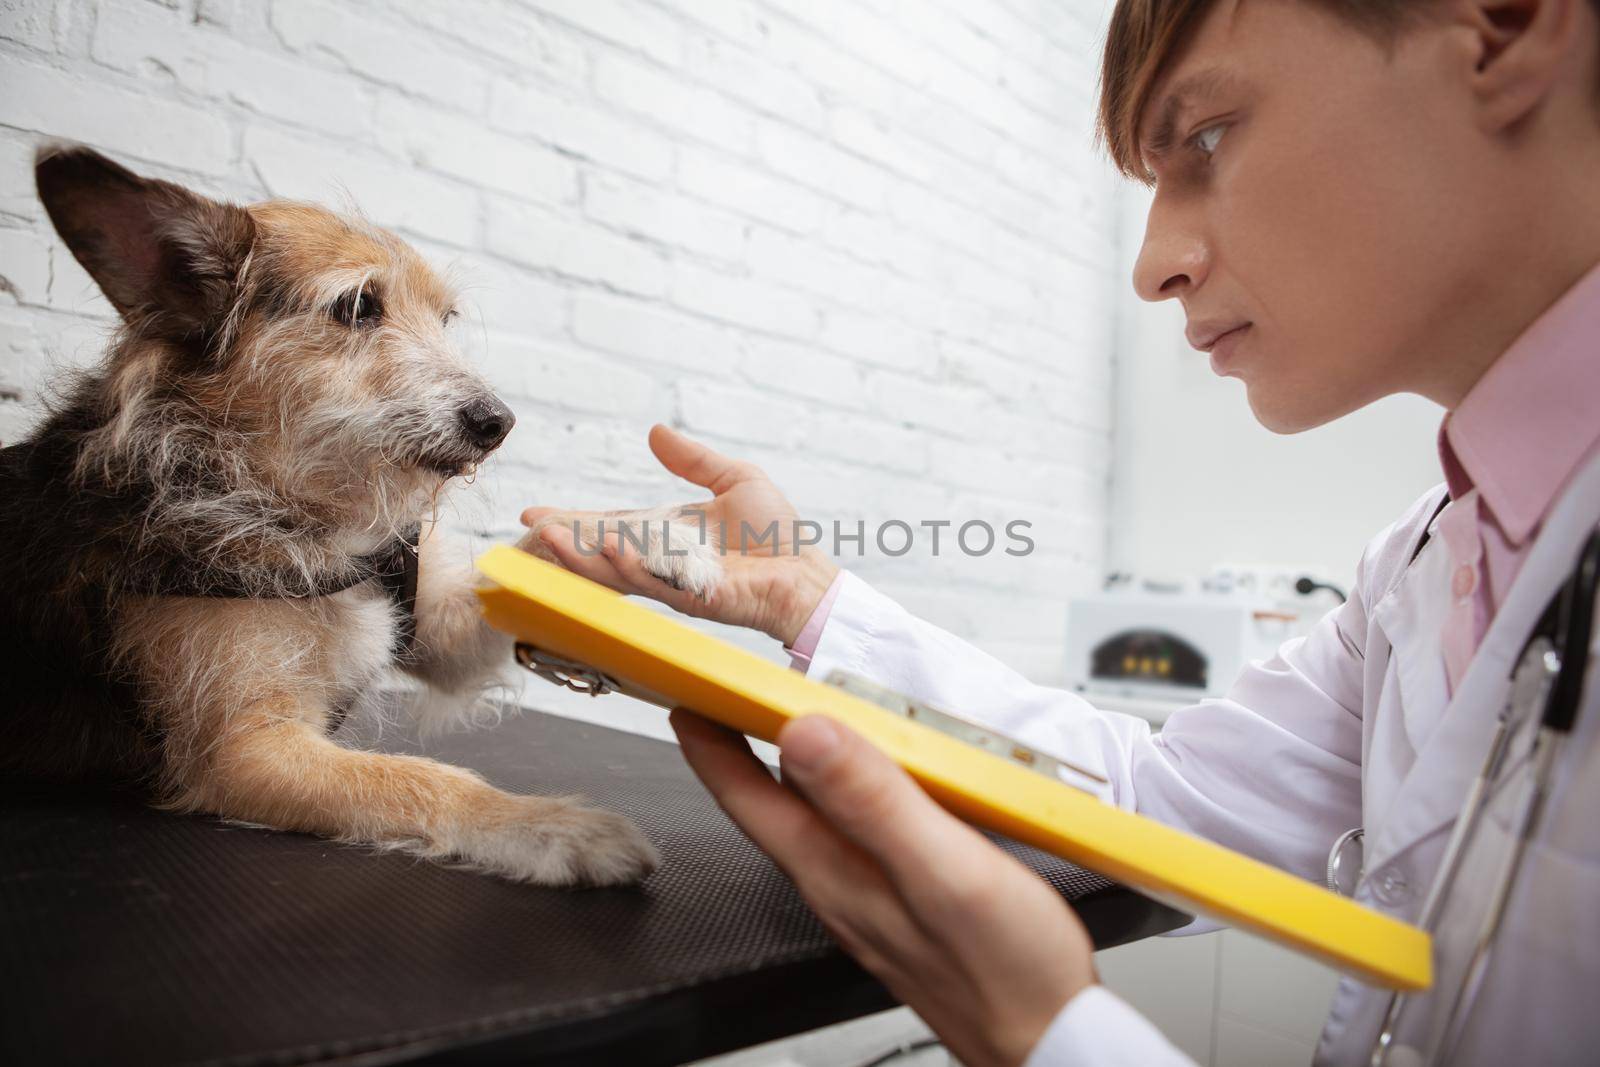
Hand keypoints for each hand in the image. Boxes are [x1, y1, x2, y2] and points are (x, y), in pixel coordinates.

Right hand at [521, 424, 837, 644]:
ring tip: (551, 538)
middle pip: (601, 550)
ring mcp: (673, 580)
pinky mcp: (692, 597)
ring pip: (616, 570)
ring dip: (582, 555)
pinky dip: (628, 566)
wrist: (804, 570)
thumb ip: (693, 460)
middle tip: (528, 529)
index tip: (534, 514)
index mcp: (665, 533)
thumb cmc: (774, 532)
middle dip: (563, 541)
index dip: (573, 520)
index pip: (609, 525)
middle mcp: (661, 559)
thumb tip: (655, 431)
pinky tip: (608, 551)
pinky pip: (653, 582)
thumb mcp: (733, 479)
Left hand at [671, 709, 1096, 1066]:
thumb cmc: (1005, 969)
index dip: (711, 743)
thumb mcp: (941, 867)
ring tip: (792, 724)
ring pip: (814, 820)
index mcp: (834, 870)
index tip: (686, 695)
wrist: (1048, 1042)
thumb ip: (871, 800)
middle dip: (742, 747)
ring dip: (796, 768)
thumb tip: (804, 736)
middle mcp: (839, 885)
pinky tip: (874, 786)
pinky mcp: (904, 904)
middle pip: (772, 805)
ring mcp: (869, 898)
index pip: (748, 797)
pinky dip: (849, 796)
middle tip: (728, 696)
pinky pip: (856, 837)